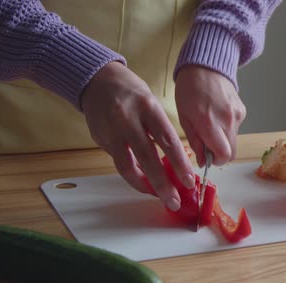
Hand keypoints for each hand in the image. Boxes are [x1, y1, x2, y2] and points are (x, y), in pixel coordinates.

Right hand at [81, 61, 194, 210]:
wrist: (97, 79)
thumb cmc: (132, 94)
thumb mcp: (152, 105)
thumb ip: (161, 131)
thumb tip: (174, 164)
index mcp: (148, 108)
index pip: (168, 141)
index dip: (179, 164)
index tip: (188, 182)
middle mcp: (128, 120)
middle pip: (147, 157)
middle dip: (162, 183)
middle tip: (174, 201)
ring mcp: (111, 131)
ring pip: (126, 166)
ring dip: (143, 185)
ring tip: (157, 196)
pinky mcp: (99, 139)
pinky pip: (118, 162)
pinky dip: (132, 174)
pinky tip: (143, 182)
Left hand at [174, 65, 246, 165]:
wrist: (205, 66)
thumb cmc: (189, 91)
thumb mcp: (184, 118)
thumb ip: (195, 142)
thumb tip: (203, 162)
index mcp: (210, 124)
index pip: (224, 155)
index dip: (216, 161)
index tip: (207, 156)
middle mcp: (228, 121)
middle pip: (232, 151)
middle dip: (220, 153)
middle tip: (207, 143)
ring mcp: (237, 115)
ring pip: (234, 140)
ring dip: (223, 139)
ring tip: (210, 124)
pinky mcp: (242, 110)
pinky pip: (236, 127)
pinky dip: (227, 127)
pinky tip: (217, 114)